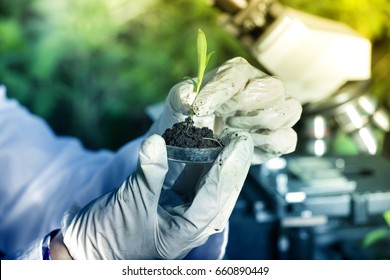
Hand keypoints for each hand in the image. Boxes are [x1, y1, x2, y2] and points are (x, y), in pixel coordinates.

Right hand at [60, 131, 252, 258]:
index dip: (229, 167)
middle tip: (240, 137)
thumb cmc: (109, 239)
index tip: (240, 143)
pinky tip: (196, 144)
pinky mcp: (165, 201)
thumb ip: (148, 173)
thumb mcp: (131, 205)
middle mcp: (188, 222)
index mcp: (186, 231)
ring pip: (204, 183)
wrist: (84, 250)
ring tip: (223, 136)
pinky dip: (191, 162)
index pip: (216, 196)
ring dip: (213, 160)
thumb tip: (157, 140)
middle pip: (219, 190)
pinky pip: (185, 179)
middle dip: (231, 164)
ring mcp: (177, 211)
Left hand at [148, 57, 301, 164]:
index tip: (200, 109)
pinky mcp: (279, 138)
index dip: (220, 92)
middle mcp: (262, 88)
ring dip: (259, 124)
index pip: (237, 74)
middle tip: (224, 119)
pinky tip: (244, 144)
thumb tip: (190, 98)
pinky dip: (267, 145)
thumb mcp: (178, 103)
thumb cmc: (191, 116)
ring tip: (233, 131)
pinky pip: (287, 139)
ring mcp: (275, 112)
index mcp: (237, 73)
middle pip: (274, 88)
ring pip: (290, 110)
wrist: (197, 141)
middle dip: (246, 106)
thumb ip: (181, 96)